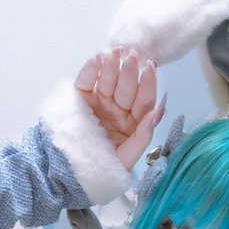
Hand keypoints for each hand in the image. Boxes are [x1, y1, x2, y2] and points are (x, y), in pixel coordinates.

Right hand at [74, 48, 165, 171]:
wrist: (70, 174)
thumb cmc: (103, 170)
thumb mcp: (127, 157)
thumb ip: (143, 135)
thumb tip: (159, 112)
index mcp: (133, 121)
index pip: (143, 99)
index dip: (148, 83)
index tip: (150, 67)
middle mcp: (118, 109)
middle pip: (126, 88)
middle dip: (130, 72)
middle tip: (131, 57)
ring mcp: (99, 102)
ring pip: (108, 80)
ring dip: (112, 66)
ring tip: (114, 54)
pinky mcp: (81, 99)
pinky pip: (86, 82)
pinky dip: (90, 70)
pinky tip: (96, 59)